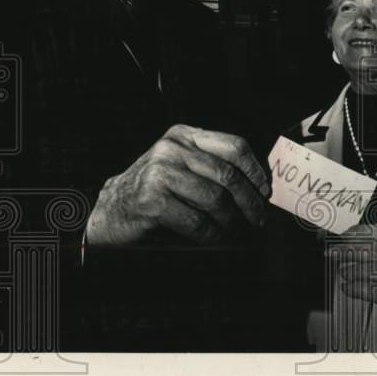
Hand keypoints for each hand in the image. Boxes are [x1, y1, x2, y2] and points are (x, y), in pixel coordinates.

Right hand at [85, 124, 270, 246]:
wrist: (111, 210)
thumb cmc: (154, 190)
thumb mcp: (182, 166)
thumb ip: (212, 166)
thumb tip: (258, 186)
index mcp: (184, 135)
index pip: (233, 146)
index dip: (255, 170)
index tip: (265, 190)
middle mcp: (172, 149)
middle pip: (228, 175)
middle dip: (250, 201)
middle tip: (259, 218)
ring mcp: (160, 173)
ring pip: (215, 199)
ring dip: (233, 221)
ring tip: (240, 231)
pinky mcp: (153, 201)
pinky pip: (197, 221)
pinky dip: (213, 235)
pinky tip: (218, 240)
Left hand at [333, 224, 376, 341]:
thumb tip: (354, 238)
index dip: (360, 231)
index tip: (344, 236)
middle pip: (376, 249)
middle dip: (349, 250)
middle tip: (332, 253)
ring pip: (373, 270)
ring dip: (350, 270)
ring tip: (341, 270)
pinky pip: (373, 291)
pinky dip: (355, 288)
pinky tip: (347, 287)